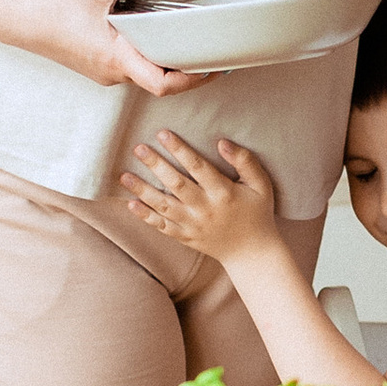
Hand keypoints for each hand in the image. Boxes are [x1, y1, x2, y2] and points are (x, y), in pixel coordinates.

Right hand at [18, 0, 199, 97]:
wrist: (20, 18)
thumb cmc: (56, 6)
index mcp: (117, 58)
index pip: (164, 84)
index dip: (193, 80)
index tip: (212, 67)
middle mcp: (113, 73)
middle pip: (159, 80)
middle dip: (184, 68)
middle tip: (205, 50)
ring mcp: (103, 73)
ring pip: (143, 72)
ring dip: (162, 59)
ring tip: (180, 37)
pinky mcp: (96, 66)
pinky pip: (128, 65)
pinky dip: (144, 54)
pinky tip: (148, 33)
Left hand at [123, 129, 283, 267]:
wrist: (251, 252)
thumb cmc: (257, 213)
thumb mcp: (261, 185)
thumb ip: (246, 162)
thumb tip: (222, 142)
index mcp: (224, 193)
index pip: (198, 167)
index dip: (179, 149)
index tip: (162, 134)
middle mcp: (205, 209)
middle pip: (176, 184)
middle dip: (155, 165)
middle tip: (138, 148)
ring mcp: (193, 225)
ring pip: (163, 206)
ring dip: (143, 190)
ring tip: (125, 176)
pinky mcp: (185, 237)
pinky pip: (162, 227)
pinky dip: (145, 217)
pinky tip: (130, 204)